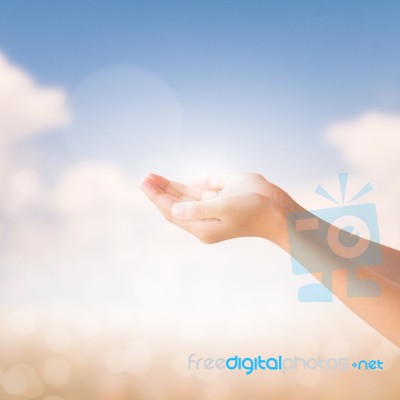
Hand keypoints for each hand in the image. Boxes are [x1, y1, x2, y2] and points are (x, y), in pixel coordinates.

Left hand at [140, 172, 292, 245]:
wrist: (278, 210)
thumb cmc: (253, 208)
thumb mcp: (225, 208)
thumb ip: (198, 209)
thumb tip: (174, 209)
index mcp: (203, 227)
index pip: (172, 212)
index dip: (157, 197)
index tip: (144, 183)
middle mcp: (203, 221)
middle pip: (174, 206)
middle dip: (159, 191)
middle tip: (144, 177)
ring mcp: (210, 210)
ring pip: (183, 199)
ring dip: (168, 188)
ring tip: (151, 177)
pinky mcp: (218, 201)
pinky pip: (196, 193)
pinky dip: (183, 187)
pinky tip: (171, 183)